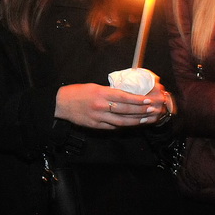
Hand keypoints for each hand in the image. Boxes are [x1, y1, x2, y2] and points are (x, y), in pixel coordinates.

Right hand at [54, 82, 169, 129]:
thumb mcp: (94, 87)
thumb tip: (125, 96)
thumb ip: (109, 92)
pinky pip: (112, 127)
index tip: (148, 100)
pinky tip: (131, 124)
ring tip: (146, 119)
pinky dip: (123, 126)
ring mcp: (98, 117)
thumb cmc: (77, 93)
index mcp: (101, 93)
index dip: (138, 100)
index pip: (124, 97)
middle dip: (141, 111)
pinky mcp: (95, 125)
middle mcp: (101, 106)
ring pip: (121, 121)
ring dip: (135, 121)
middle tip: (152, 110)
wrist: (61, 103)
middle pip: (125, 110)